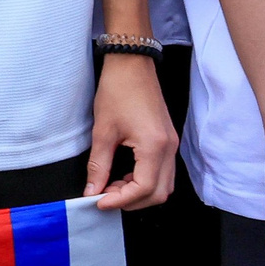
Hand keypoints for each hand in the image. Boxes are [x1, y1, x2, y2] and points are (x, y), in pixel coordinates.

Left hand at [87, 53, 176, 209]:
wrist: (132, 64)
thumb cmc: (118, 91)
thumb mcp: (103, 131)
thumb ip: (98, 166)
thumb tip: (92, 190)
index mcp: (154, 145)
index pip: (144, 188)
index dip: (121, 200)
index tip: (99, 201)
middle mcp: (169, 148)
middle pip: (159, 193)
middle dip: (132, 201)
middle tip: (105, 196)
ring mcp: (172, 144)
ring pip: (164, 185)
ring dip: (139, 192)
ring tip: (112, 186)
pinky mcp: (168, 140)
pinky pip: (163, 171)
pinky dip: (145, 181)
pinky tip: (123, 176)